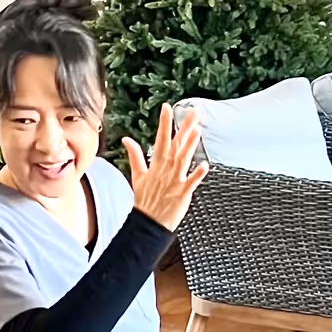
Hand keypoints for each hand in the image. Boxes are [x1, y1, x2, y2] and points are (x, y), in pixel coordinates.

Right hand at [124, 104, 207, 231]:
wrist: (148, 223)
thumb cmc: (145, 201)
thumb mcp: (137, 176)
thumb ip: (134, 155)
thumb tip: (126, 140)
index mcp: (156, 165)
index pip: (160, 139)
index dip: (164, 123)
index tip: (168, 108)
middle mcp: (166, 170)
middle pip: (176, 145)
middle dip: (184, 128)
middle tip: (193, 112)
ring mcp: (174, 181)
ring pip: (183, 159)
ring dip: (190, 145)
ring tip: (197, 131)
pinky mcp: (182, 193)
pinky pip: (191, 182)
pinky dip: (197, 174)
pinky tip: (205, 165)